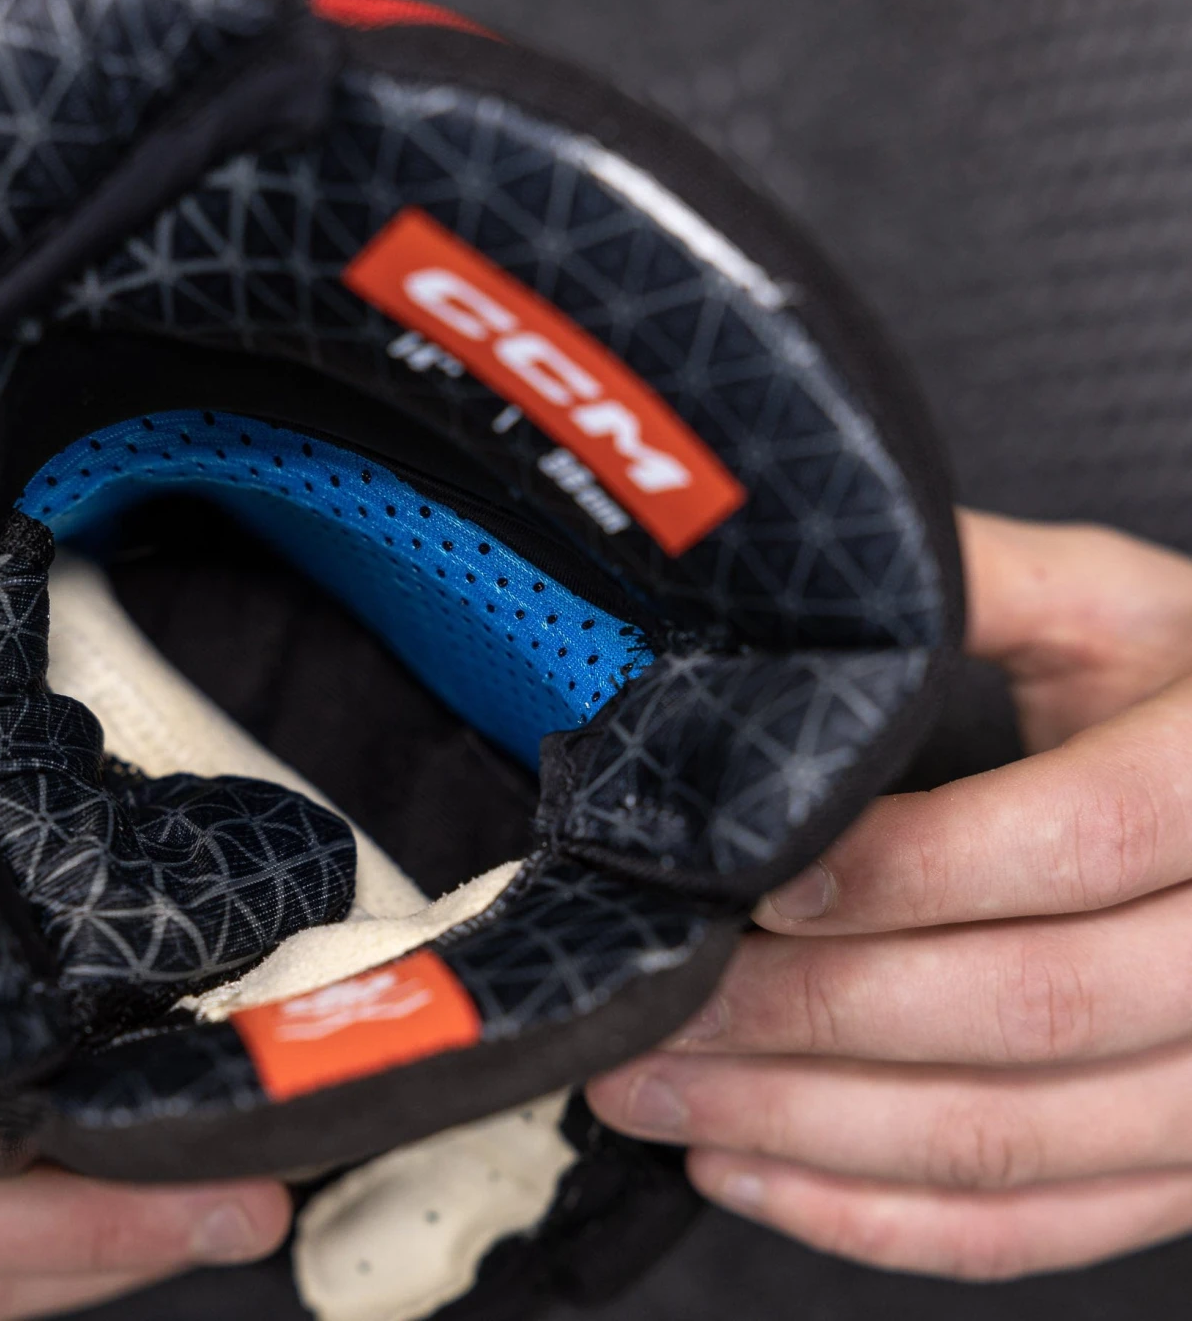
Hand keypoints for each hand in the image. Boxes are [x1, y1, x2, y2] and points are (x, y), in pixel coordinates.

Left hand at [589, 509, 1191, 1279]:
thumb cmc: (1187, 683)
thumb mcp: (1108, 603)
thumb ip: (979, 584)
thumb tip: (807, 569)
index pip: (1083, 837)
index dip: (916, 869)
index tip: (763, 880)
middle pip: (1030, 1006)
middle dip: (811, 1016)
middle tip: (654, 1004)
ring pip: (1017, 1138)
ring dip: (809, 1131)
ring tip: (653, 1093)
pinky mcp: (1185, 1159)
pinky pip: (1039, 1223)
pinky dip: (879, 1216)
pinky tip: (746, 1168)